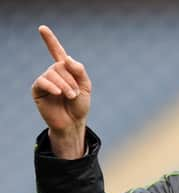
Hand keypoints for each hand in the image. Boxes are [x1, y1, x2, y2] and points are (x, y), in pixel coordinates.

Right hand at [32, 25, 91, 158]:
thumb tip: (67, 58)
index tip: (42, 28)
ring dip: (65, 85)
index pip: (57, 52)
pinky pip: (43, 81)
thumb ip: (80, 71)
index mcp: (66, 70)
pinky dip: (52, 86)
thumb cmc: (80, 105)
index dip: (50, 40)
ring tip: (70, 96)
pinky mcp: (38, 90)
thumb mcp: (86, 87)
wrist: (73, 123)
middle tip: (75, 94)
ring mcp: (45, 80)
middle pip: (61, 65)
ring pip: (53, 73)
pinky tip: (58, 93)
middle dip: (72, 80)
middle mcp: (54, 73)